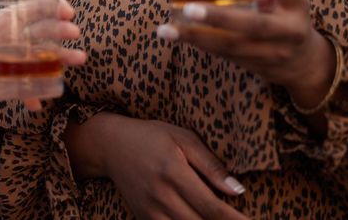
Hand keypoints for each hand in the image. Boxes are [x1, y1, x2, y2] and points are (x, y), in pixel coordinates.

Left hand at [0, 0, 86, 111]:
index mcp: (1, 25)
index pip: (28, 11)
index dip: (48, 7)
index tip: (65, 9)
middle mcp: (13, 41)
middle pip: (41, 32)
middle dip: (59, 30)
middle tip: (74, 33)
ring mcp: (14, 62)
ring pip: (42, 58)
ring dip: (60, 58)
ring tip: (79, 59)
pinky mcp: (11, 83)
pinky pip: (27, 89)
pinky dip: (34, 95)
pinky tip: (40, 103)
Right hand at [71, 114, 248, 219]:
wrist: (110, 145)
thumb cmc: (151, 136)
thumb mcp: (182, 138)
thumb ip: (210, 165)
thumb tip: (238, 190)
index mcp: (173, 171)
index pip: (211, 206)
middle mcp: (160, 194)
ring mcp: (149, 209)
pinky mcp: (143, 217)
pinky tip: (198, 219)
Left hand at [157, 0, 335, 107]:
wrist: (304, 63)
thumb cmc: (281, 15)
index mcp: (295, 3)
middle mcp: (289, 29)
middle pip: (255, 25)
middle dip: (220, 18)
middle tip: (189, 8)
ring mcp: (274, 52)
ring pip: (233, 46)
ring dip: (198, 37)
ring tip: (168, 29)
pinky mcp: (257, 66)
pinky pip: (225, 55)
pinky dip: (199, 44)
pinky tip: (176, 35)